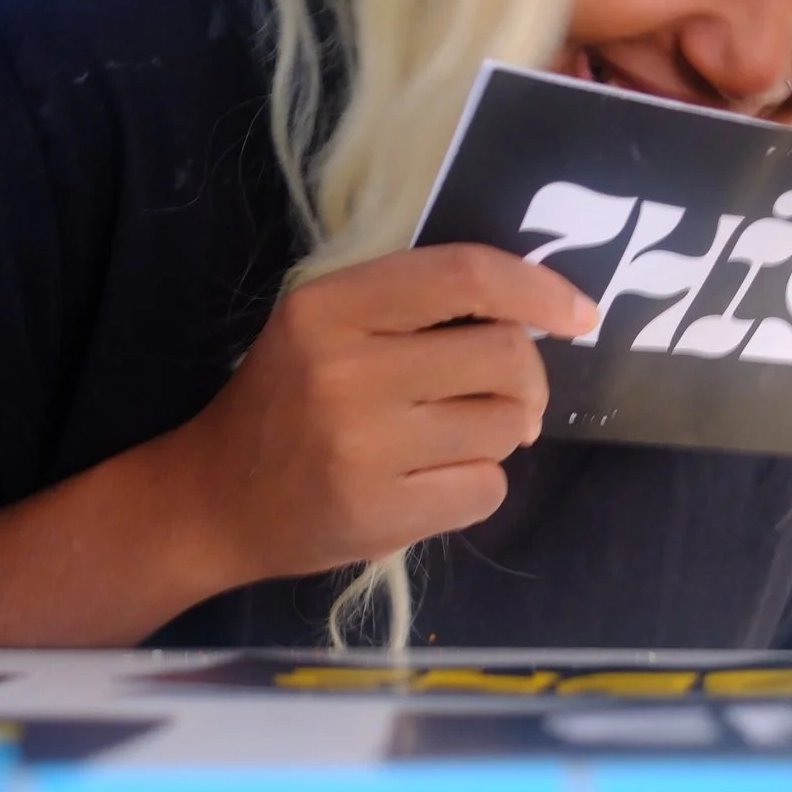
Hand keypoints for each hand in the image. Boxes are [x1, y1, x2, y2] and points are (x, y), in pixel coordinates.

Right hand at [169, 244, 596, 582]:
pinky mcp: (379, 515)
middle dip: (526, 378)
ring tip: (453, 441)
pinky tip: (432, 484)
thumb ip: (409, 308)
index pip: (463, 277)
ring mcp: (362, 449)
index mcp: (328, 309)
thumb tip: (534, 312)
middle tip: (506, 396)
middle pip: (503, 354)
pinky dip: (479, 486)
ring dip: (501, 434)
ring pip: (505, 426)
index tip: (578, 313)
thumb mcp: (323, 328)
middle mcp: (344, 372)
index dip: (537, 288)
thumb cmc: (284, 405)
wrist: (214, 502)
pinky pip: (487, 489)